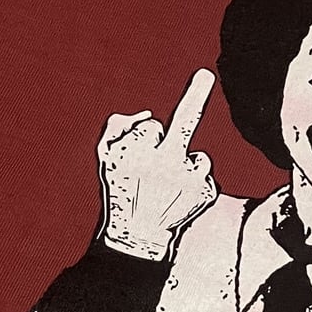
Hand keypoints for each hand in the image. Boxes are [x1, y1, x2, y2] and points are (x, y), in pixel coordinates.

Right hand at [98, 67, 217, 259]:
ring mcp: (187, 180)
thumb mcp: (106, 156)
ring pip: (197, 156)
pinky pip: (205, 176)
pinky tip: (180, 199)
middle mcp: (162, 164)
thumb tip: (149, 114)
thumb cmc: (120, 189)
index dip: (145, 139)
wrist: (138, 235)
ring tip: (168, 191)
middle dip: (195, 96)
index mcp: (135, 154)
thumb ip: (118, 126)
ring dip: (185, 167)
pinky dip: (195, 184)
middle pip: (184, 122)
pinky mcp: (205, 193)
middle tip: (205, 75)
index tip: (147, 143)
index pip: (151, 128)